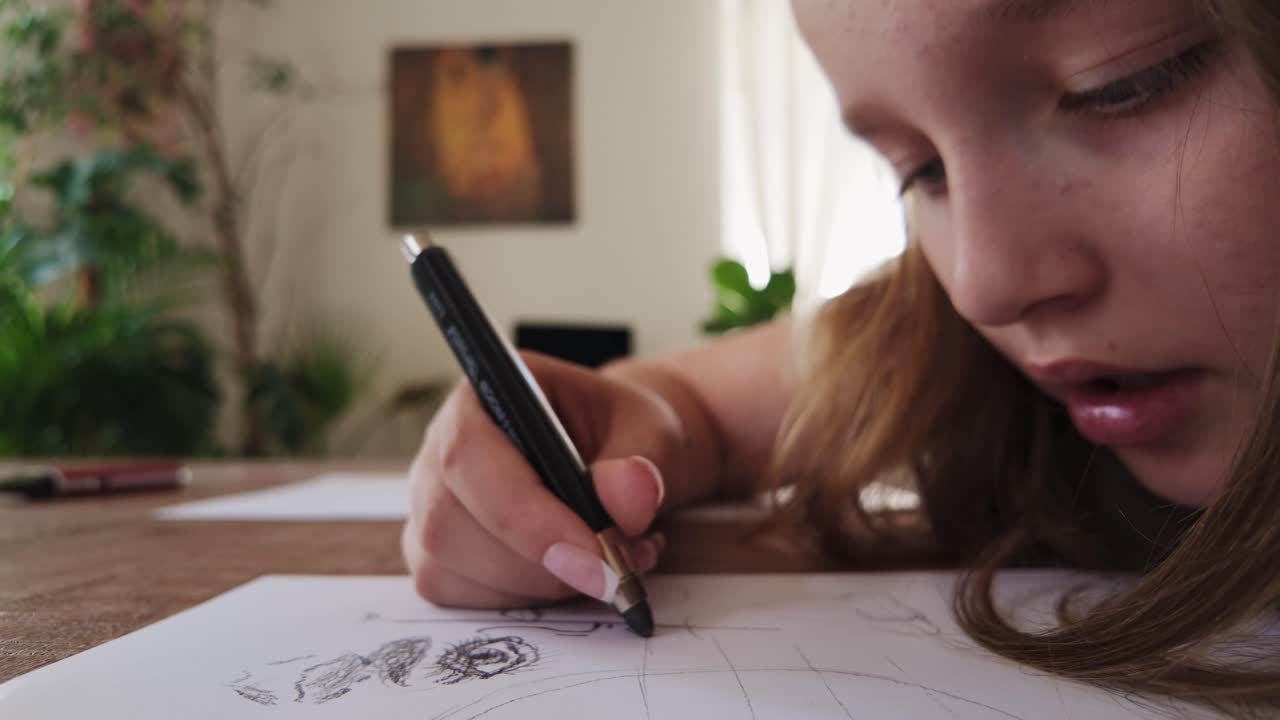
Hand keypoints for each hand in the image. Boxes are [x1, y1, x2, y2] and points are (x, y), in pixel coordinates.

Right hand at [402, 352, 683, 608]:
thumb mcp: (650, 431)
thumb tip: (627, 495)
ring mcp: (429, 509)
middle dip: (539, 564)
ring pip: (453, 570)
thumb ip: (642, 460)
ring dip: (542, 585)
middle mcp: (438, 451)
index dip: (525, 516)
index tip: (595, 559)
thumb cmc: (623, 434)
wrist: (618, 461)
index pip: (468, 456)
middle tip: (619, 567)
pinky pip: (464, 600)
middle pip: (448, 524)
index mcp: (480, 397)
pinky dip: (528, 602)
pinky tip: (573, 576)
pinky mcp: (438, 559)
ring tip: (611, 560)